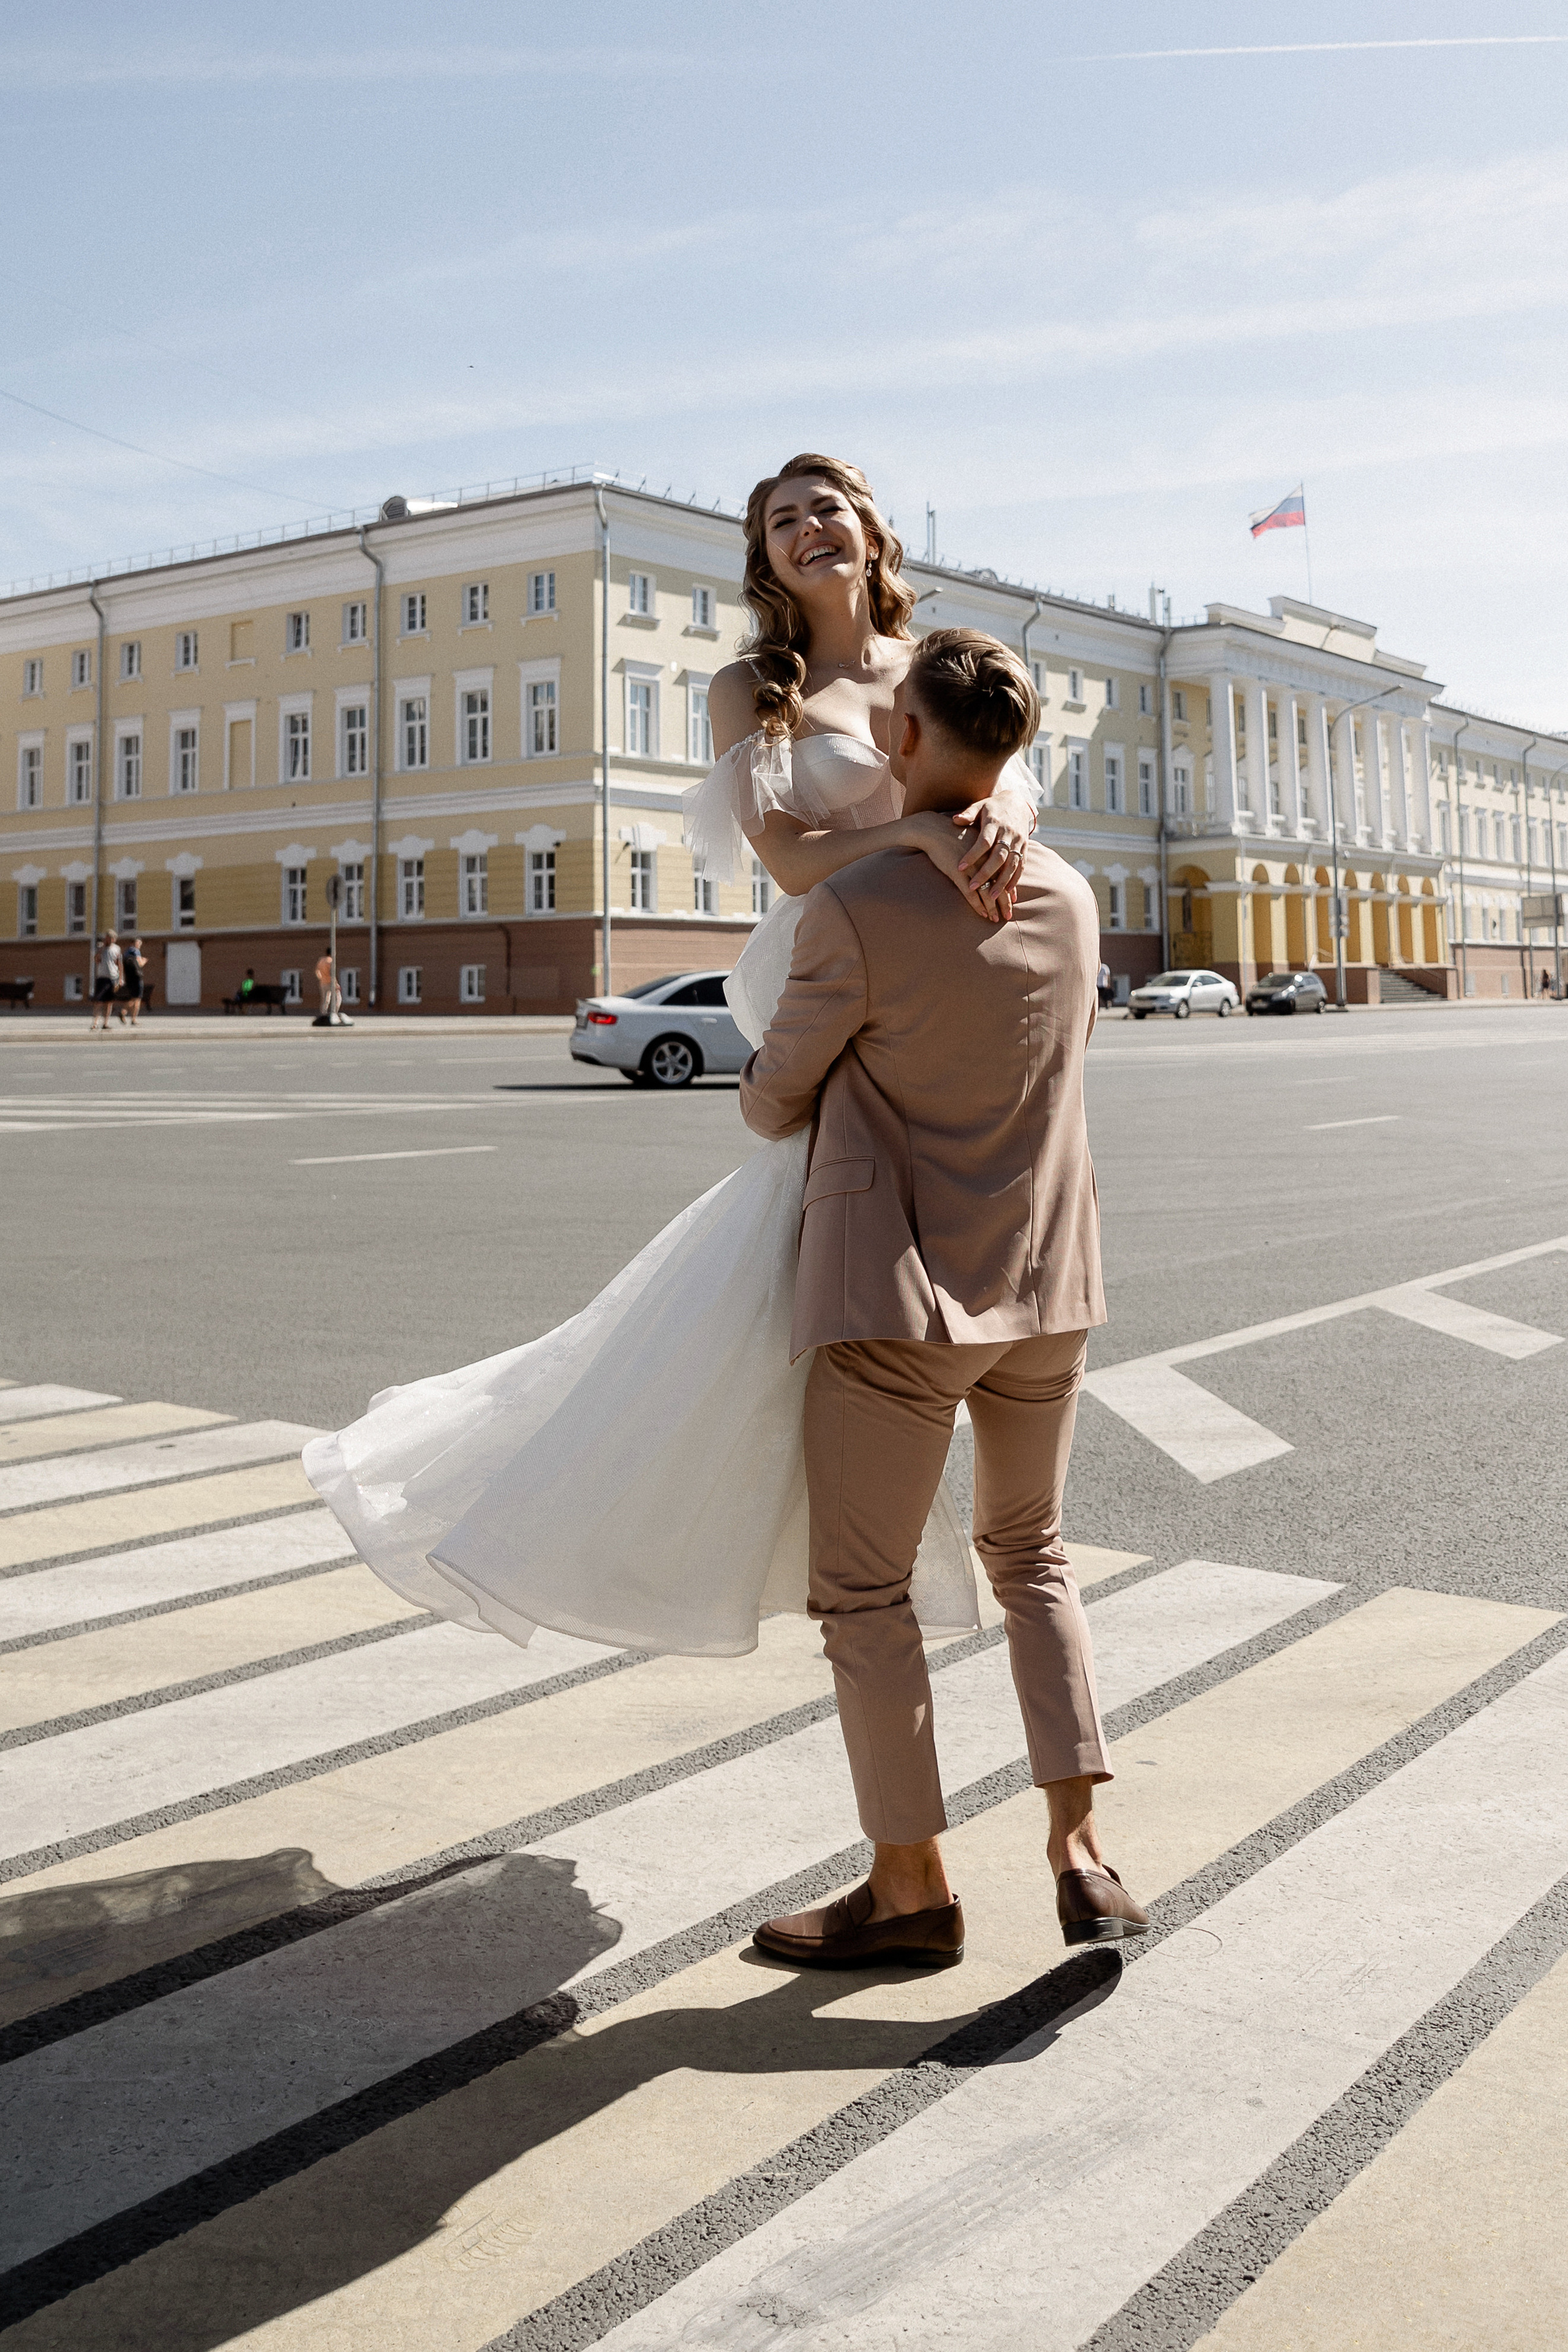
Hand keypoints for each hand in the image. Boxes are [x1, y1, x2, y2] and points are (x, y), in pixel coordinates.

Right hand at [903, 810, 1003, 920]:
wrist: (933, 829)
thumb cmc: (951, 833)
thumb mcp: (972, 838)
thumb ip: (982, 850)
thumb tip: (987, 861)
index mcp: (989, 850)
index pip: (1004, 872)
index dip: (1009, 887)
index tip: (1013, 899)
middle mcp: (984, 859)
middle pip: (999, 884)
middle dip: (1005, 902)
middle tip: (1008, 915)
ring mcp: (972, 867)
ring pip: (987, 891)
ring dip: (992, 907)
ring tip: (995, 919)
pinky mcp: (959, 873)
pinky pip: (971, 893)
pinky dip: (978, 904)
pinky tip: (982, 913)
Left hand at [953, 798, 1028, 914]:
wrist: (1018, 802)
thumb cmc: (992, 807)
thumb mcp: (980, 806)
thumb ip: (968, 813)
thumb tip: (955, 820)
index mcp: (995, 823)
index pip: (983, 842)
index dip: (972, 855)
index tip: (959, 867)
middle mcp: (1009, 833)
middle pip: (998, 856)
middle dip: (986, 873)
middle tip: (973, 887)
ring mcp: (1019, 842)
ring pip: (1012, 864)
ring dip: (1002, 882)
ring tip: (991, 897)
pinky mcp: (1025, 848)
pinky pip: (1021, 866)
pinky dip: (1015, 880)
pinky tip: (1008, 893)